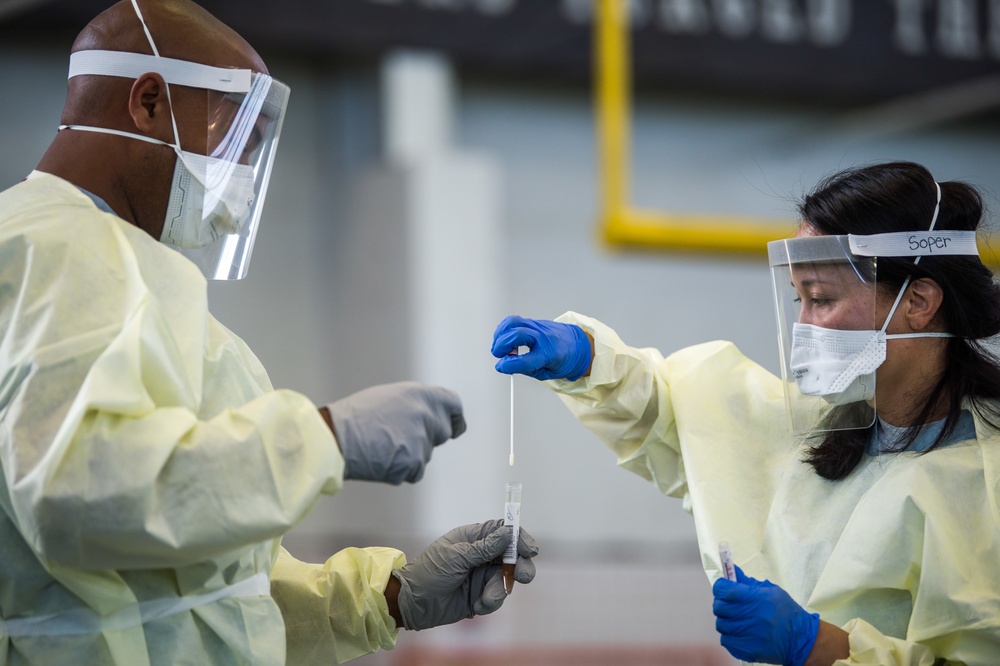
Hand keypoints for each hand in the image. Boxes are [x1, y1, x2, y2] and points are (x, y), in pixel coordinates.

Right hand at [326, 381, 465, 484]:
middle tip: (402, 438)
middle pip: (443, 432)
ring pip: (426, 454)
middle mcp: (427, 416)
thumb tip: (433, 415)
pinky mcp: (413, 464)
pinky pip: (415, 471)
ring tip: (382, 445)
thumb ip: (417, 404)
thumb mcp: (391, 396)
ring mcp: (422, 441)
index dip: (454, 417)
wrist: (335, 438)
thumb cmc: (356, 416)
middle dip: (429, 437)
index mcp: (422, 394)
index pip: (454, 405)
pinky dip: (401, 470)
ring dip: (410, 454)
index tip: (454, 426)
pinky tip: (382, 459)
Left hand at [392, 519, 537, 630]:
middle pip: (513, 556)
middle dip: (521, 567)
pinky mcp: (481, 595)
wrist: (414, 603)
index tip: (530, 550)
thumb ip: (484, 548)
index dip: (519, 538)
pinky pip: (497, 598)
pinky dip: (489, 603)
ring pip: (506, 580)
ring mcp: (482, 575)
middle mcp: (481, 555)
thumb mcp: (456, 557)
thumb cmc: (429, 572)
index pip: (503, 531)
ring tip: (485, 601)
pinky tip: (475, 606)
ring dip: (498, 591)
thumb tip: (508, 533)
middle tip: (522, 577)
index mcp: (473, 538)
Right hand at [491, 315, 591, 380]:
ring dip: (500, 334)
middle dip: (501, 345)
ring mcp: (537, 326)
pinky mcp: (533, 321)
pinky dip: (505, 329)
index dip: (508, 365)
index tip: (501, 367)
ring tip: (499, 346)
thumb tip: (506, 365)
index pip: (525, 359)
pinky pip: (514, 321)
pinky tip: (504, 338)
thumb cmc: (564, 359)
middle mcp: (543, 337)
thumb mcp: (548, 373)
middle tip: (498, 355)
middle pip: (517, 335)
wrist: (578, 344)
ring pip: (513, 322)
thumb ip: (527, 369)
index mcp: (549, 354)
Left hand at [712, 566, 819, 665]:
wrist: (800, 639)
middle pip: (719, 608)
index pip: (725, 590)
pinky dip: (729, 636)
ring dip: (725, 620)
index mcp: (757, 599)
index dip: (720, 586)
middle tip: (729, 604)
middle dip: (721, 603)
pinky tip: (739, 632)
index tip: (723, 587)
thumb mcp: (770, 590)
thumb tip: (731, 571)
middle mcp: (751, 617)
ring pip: (721, 625)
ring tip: (735, 619)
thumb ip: (747, 582)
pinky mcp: (748, 650)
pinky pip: (726, 641)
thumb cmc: (785, 611)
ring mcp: (749, 635)